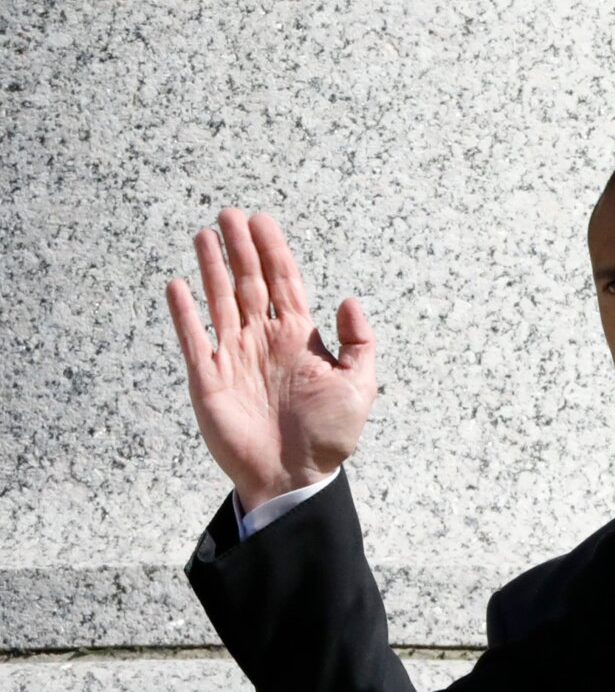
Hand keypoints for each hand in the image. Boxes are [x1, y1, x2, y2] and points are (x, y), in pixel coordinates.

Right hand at [166, 209, 377, 512]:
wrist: (293, 477)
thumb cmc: (328, 436)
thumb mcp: (358, 386)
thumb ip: (358, 342)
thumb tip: (348, 299)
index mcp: (298, 339)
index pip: (284, 283)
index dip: (274, 251)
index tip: (263, 221)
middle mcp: (264, 341)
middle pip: (250, 282)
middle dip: (241, 248)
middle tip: (230, 214)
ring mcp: (234, 357)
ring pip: (221, 301)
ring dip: (212, 268)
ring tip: (206, 234)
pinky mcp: (208, 379)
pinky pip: (193, 338)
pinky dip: (185, 312)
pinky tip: (178, 284)